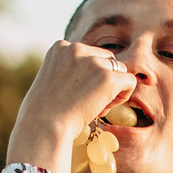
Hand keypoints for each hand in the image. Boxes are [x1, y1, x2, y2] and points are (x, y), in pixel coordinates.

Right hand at [8, 40, 138, 172]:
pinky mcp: (107, 78)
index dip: (88, 75)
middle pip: (105, 59)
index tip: (77, 94)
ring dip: (113, 88)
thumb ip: (68, 69)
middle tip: (89, 102)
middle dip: (102, 79)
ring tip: (97, 106)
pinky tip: (105, 108)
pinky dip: (123, 95)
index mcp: (61, 47)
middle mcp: (76, 48)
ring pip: (119, 69)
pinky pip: (129, 81)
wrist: (43, 126)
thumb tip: (91, 75)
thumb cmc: (43, 112)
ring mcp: (93, 62)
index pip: (88, 54)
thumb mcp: (51, 79)